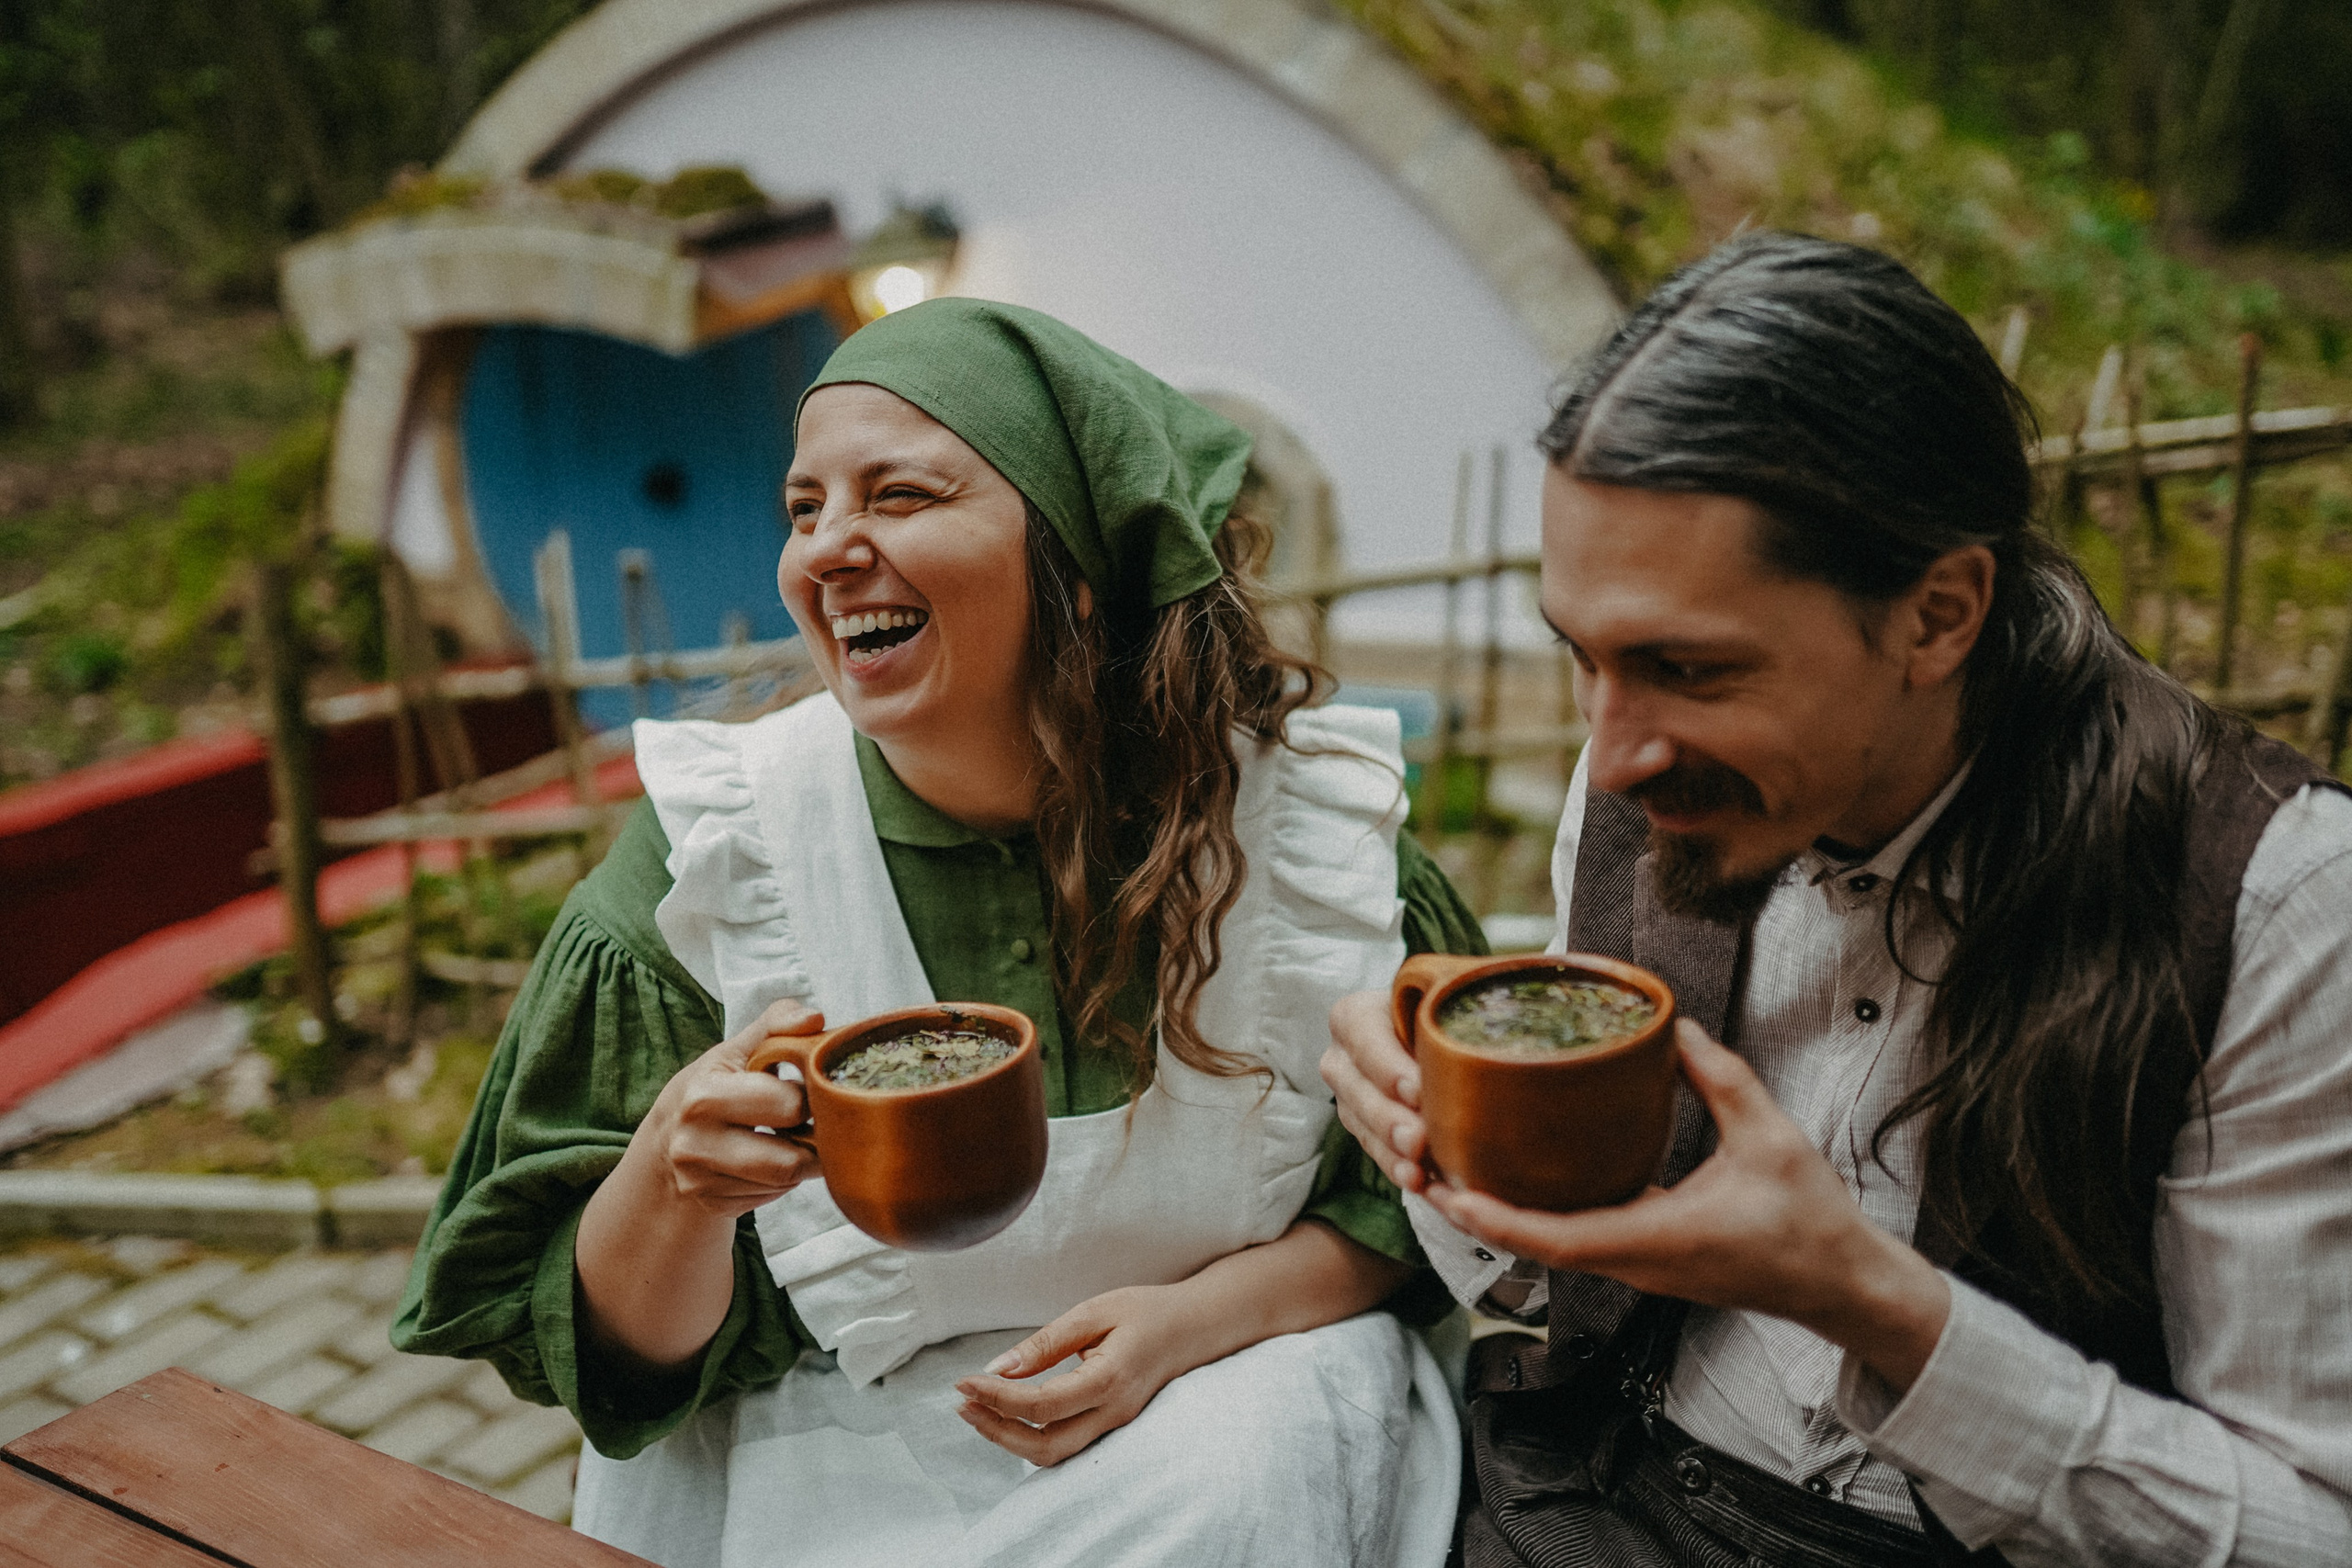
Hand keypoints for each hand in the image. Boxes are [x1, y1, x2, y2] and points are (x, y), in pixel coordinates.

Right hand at [624, 997, 827, 1220]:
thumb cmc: (710, 1087)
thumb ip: (775, 1025)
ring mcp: (700, 1181)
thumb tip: (814, 1018)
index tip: (806, 1090)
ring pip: (785, 1182)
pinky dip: (781, 1181)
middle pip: (789, 1160)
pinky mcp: (712, 1205)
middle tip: (813, 1121)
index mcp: (703, 1096)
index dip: (809, 1096)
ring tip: (794, 1138)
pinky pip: (771, 1197)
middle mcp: (694, 1144)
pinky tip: (768, 1159)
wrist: (665, 1142)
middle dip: (813, 1139)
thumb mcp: (735, 1051)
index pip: (787, 1105)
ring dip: (801, 1162)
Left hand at [952, 1286, 1202, 1465]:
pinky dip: (1031, 1437)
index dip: (996, 1398)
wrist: (1195, 1327)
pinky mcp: (1112, 1424)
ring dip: (1010, 1439)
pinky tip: (1009, 1415)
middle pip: (1044, 1445)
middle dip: (996, 1430)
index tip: (963, 1382)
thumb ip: (1047, 1343)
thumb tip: (999, 1368)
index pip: (1041, 1405)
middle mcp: (1113, 1413)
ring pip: (1054, 1453)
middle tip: (962, 1404)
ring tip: (977, 1410)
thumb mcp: (1094, 1312)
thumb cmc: (1146, 1312)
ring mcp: (1115, 1424)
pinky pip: (1066, 1444)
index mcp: (1109, 1380)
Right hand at [1322, 988, 1429, 1191]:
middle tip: (1419, 1140)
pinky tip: (1419, 1184)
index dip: (1389, 1068)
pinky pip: (1376, 1151)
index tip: (1418, 1091)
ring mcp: (1348, 1097)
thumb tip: (1483, 1032)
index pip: (1365, 1040)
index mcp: (1353, 1016)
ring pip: (1364, 1127)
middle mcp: (1341, 1058)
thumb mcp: (1437, 998)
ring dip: (1392, 1152)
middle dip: (1390, 1119)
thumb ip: (1446, 1008)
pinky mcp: (1362, 1128)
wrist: (1427, 1033)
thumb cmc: (1437, 1010)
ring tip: (1419, 1174)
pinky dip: (1398, 1168)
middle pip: (1360, 1091)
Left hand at [1423, 1021, 1952, 1392]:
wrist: (1842, 1282)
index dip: (1497, 1219)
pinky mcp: (1647, 1260)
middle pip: (1533, 1246)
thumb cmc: (1808, 1217)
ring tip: (1452, 1168)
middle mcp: (1633, 1263)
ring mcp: (1638, 1267)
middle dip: (1476, 1210)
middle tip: (1424, 1166)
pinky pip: (1576, 1242)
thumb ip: (1718, 1076)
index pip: (1555, 1241)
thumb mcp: (1767, 1133)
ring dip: (1500, 1215)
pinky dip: (1536, 1215)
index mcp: (1653, 1240)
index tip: (1450, 1192)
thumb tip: (1671, 1024)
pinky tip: (1518, 1178)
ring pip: (1550, 1248)